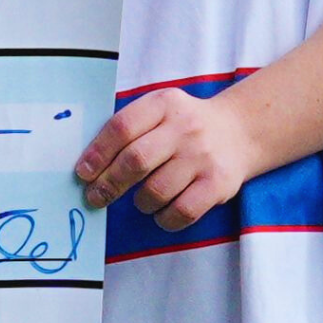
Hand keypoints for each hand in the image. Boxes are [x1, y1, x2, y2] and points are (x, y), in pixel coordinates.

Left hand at [79, 87, 271, 233]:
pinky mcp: (218, 184)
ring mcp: (203, 157)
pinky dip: (164, 218)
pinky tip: (162, 212)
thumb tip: (88, 166)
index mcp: (164, 104)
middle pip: (136, 160)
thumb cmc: (184, 126)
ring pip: (156, 191)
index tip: (83, 173)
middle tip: (96, 197)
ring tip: (141, 200)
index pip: (122, 127)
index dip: (98, 153)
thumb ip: (129, 129)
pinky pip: (181, 211)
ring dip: (140, 202)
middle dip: (109, 184)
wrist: (239, 131)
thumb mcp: (159, 111)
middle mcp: (185, 128)